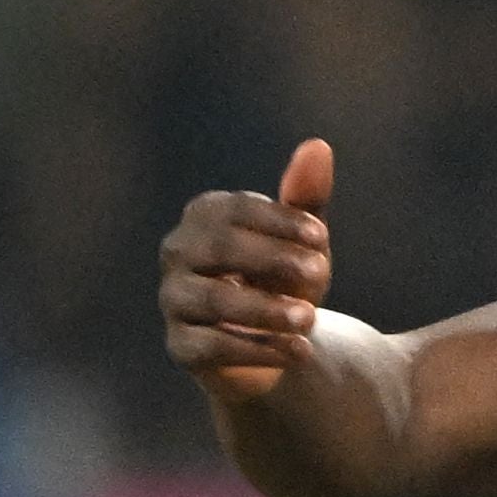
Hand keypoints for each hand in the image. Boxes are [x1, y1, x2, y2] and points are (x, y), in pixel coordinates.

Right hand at [160, 137, 333, 400]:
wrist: (277, 345)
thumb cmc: (285, 280)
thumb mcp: (302, 241)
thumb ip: (307, 198)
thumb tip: (318, 146)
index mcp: (204, 217)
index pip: (234, 209)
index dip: (278, 220)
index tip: (321, 237)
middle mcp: (178, 253)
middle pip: (216, 247)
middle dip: (271, 258)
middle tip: (322, 272)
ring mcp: (174, 300)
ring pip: (211, 299)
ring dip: (265, 308)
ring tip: (310, 318)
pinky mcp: (181, 347)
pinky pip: (210, 347)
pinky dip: (258, 349)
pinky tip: (300, 350)